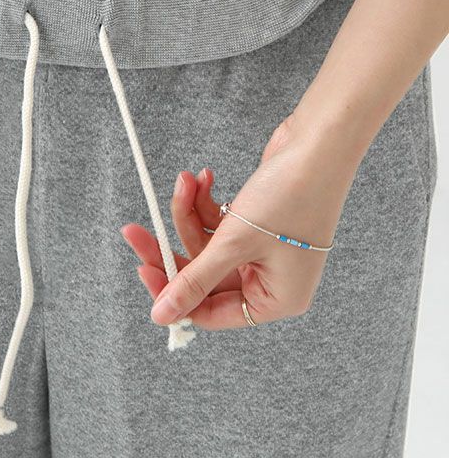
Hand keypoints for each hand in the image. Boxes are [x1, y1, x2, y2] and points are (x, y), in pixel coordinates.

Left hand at [121, 114, 358, 329]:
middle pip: (202, 276)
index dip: (174, 293)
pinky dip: (204, 203)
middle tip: (136, 231)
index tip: (143, 267)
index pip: (210, 312)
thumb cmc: (291, 196)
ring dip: (188, 213)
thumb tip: (161, 316)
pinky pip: (216, 224)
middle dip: (170, 246)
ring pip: (205, 245)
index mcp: (275, 300)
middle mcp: (270, 281)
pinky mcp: (255, 225)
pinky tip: (201, 178)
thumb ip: (195, 281)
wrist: (320, 142)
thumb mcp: (234, 243)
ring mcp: (263, 252)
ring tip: (184, 182)